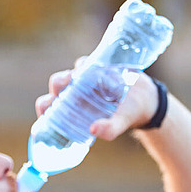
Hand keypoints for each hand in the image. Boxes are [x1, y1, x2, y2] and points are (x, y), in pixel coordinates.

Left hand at [35, 58, 159, 141]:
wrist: (146, 98)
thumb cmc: (126, 115)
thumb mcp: (119, 124)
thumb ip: (109, 130)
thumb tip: (94, 130)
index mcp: (72, 110)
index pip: (50, 106)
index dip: (45, 105)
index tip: (48, 105)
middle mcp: (75, 92)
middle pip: (58, 85)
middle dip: (58, 83)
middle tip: (65, 83)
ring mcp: (85, 77)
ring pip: (73, 71)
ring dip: (74, 72)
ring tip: (81, 75)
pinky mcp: (96, 64)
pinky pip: (89, 61)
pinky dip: (90, 64)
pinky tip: (99, 69)